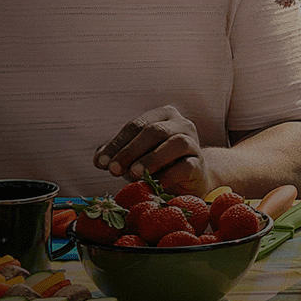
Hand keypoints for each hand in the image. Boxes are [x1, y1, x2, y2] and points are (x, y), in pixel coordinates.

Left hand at [95, 104, 212, 193]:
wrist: (188, 181)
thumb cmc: (159, 164)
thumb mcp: (135, 157)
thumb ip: (117, 155)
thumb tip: (100, 160)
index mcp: (163, 116)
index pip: (137, 125)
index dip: (117, 143)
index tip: (101, 163)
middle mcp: (181, 124)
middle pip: (155, 131)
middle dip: (131, 151)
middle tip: (114, 169)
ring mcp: (194, 143)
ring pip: (175, 143)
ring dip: (151, 159)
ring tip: (133, 174)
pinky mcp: (200, 164)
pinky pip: (186, 166)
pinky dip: (168, 175)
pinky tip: (155, 185)